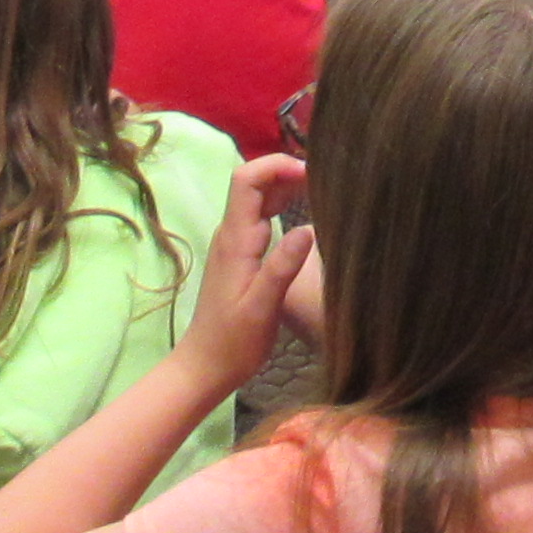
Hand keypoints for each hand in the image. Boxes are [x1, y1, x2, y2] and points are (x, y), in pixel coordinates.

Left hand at [177, 152, 313, 394]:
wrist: (205, 366)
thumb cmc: (233, 342)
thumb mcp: (262, 308)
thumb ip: (281, 268)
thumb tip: (308, 228)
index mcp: (235, 240)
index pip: (247, 179)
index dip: (277, 166)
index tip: (312, 174)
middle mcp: (231, 235)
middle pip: (254, 182)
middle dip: (286, 171)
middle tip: (327, 181)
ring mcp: (235, 244)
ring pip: (258, 199)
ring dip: (286, 187)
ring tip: (323, 191)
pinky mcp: (241, 256)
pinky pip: (261, 217)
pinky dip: (283, 206)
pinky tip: (306, 214)